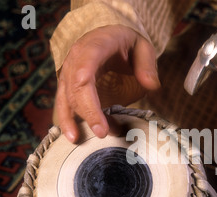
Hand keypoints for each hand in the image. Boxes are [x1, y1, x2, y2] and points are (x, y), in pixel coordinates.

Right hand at [54, 25, 160, 142]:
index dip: (89, 99)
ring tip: (76, 139)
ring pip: (65, 98)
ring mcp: (69, 72)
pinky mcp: (69, 84)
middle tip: (103, 134)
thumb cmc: (127, 43)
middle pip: (75, 90)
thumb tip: (152, 86)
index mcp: (93, 47)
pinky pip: (64, 102)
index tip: (99, 120)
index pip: (85, 72)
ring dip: (70, 120)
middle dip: (87, 114)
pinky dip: (68, 119)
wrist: (108, 35)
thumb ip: (147, 65)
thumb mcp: (143, 47)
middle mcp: (76, 59)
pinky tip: (74, 135)